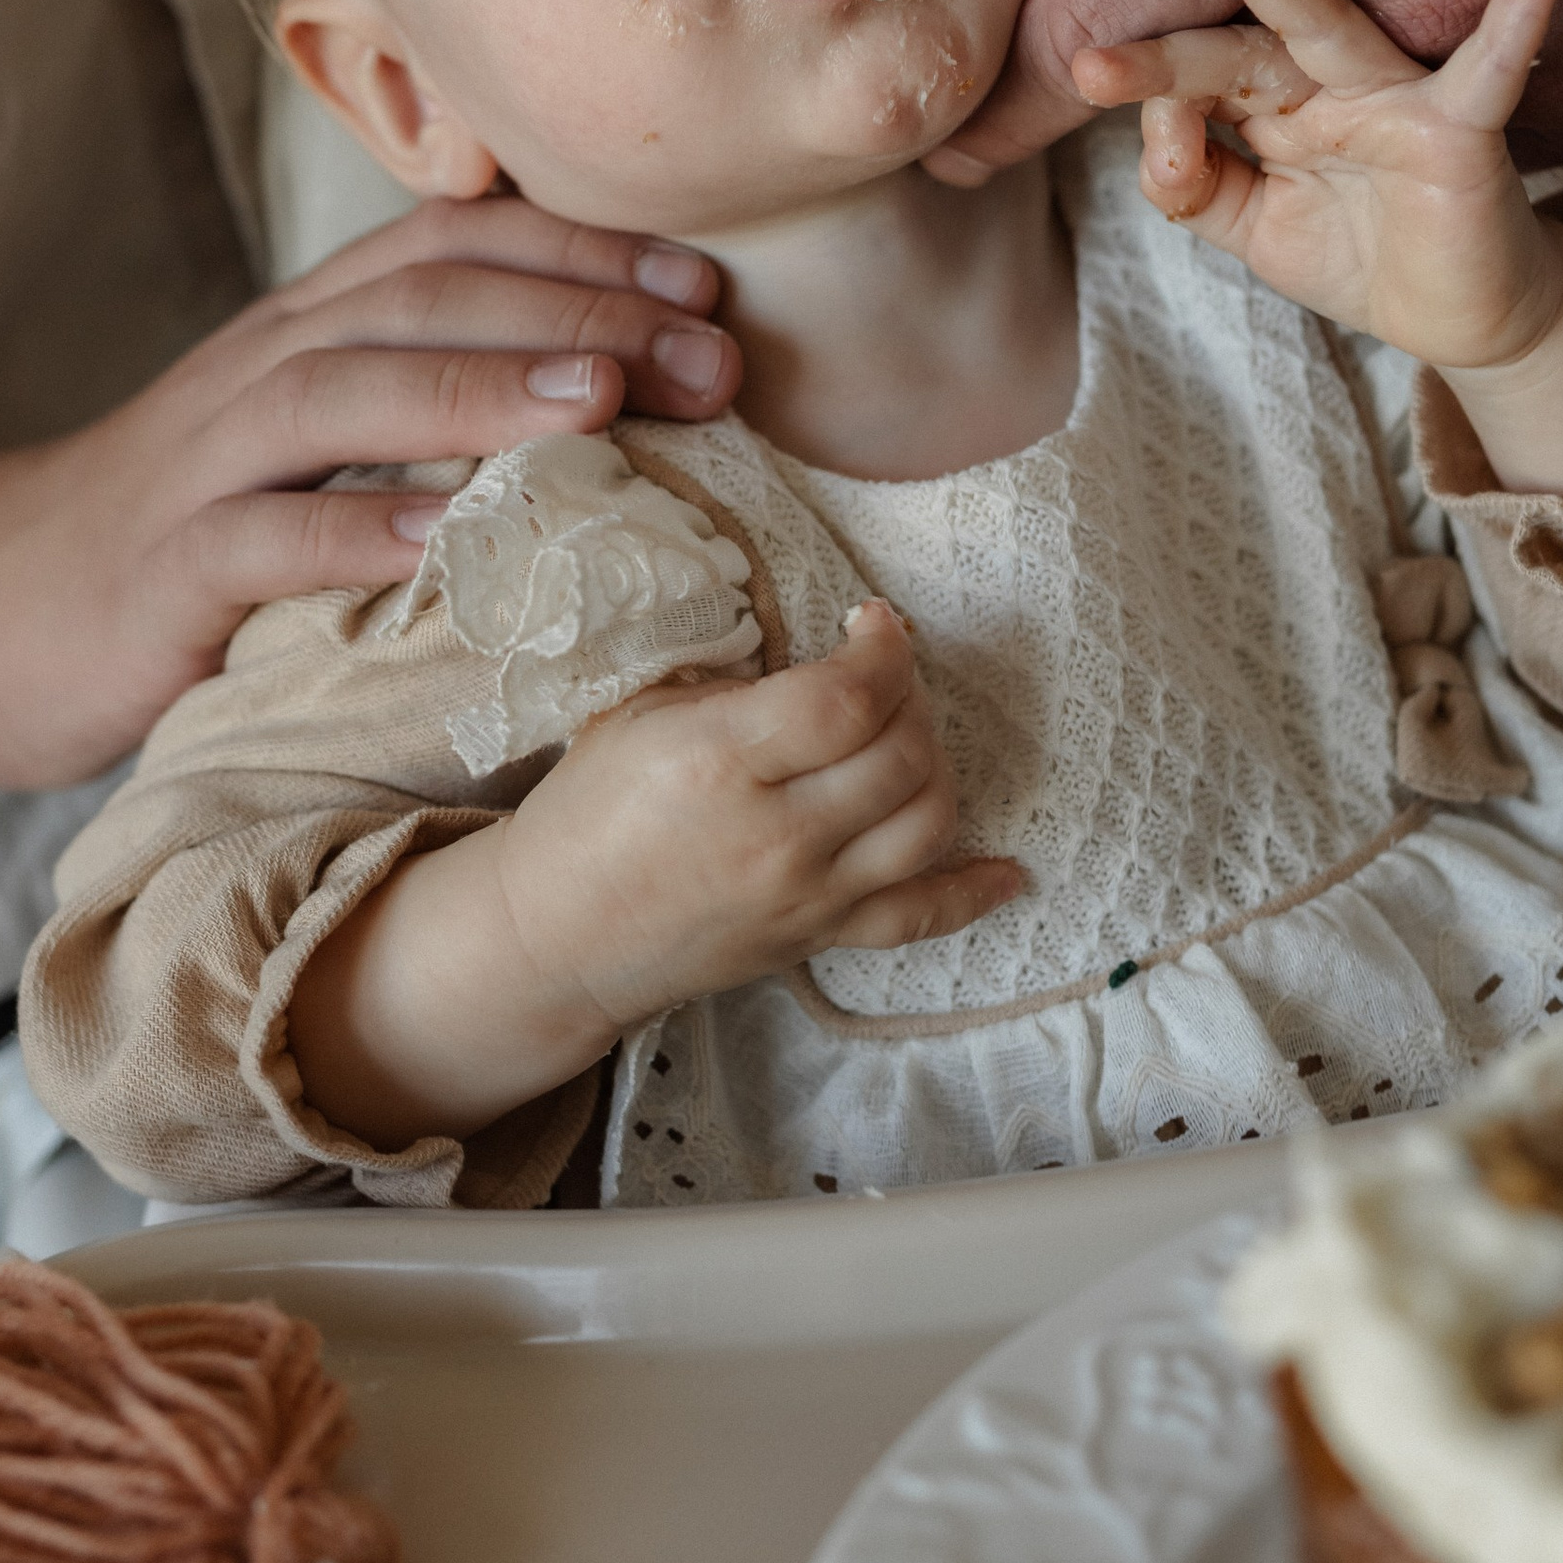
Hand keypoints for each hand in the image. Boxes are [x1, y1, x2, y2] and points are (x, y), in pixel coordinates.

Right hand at [0, 199, 750, 789]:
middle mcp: (264, 369)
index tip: (708, 281)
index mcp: (310, 330)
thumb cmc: (178, 537)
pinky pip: (261, 537)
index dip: (586, 250)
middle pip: (427, 300)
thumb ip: (426, 405)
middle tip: (713, 351)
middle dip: (580, 311)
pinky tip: (441, 539)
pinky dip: (350, 530)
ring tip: (599, 400)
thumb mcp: (308, 446)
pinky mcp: (165, 569)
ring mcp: (208, 464)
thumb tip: (617, 397)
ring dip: (481, 388)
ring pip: (348, 390)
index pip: (458, 246)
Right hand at [503, 602, 1021, 1021]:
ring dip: (938, 766)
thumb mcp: (639, 714)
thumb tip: (817, 658)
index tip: (874, 622)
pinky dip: (974, 892)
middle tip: (884, 677)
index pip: (846, 696)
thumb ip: (732, 682)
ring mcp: (804, 894)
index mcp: (720, 759)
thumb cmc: (588, 811)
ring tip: (906, 737)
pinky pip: (919, 918)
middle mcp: (775, 832)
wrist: (552, 934)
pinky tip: (1009, 870)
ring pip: (927, 825)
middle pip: (901, 754)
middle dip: (912, 697)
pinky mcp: (817, 939)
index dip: (883, 647)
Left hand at [937, 0, 1562, 176]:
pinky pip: (1484, 115)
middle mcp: (1389, 1)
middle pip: (1205, 89)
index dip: (1019, 67)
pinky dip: (1474, 59)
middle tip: (1158, 52)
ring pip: (1356, 108)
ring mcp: (1501, 83)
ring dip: (1341, 58)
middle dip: (1169, 69)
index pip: (1092, 14)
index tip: (973, 110)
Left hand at [1078, 0, 1562, 367]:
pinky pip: (1492, 66)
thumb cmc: (1358, 253)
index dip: (1148, 82)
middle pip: (1240, 43)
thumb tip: (1158, 143)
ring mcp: (1395, 96)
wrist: (1463, 318)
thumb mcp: (1255, 229)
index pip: (1196, 76)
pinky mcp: (1463, 127)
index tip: (1089, 77)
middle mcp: (1327, 82)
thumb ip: (1195, 187)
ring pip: (1325, 32)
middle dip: (1175, 19)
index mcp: (1272, 98)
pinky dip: (1519, 10)